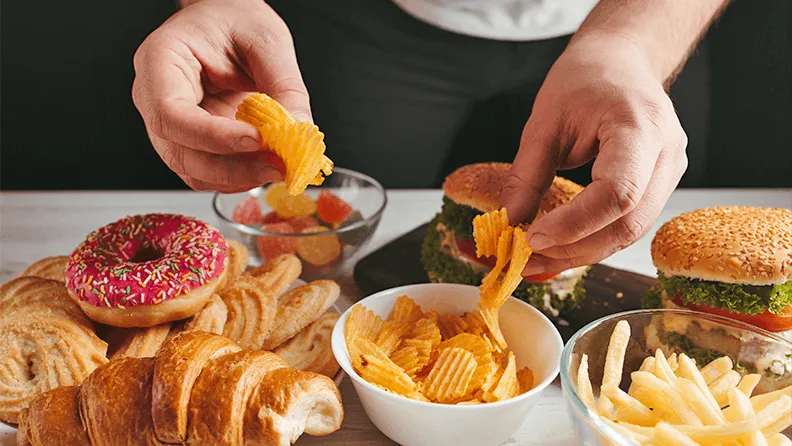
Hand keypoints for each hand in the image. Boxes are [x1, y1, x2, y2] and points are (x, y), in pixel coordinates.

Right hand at [132, 0, 309, 192]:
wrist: (229, 20)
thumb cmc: (236, 19)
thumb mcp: (267, 41)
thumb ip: (285, 86)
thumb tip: (299, 130)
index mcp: (160, 61)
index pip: (170, 113)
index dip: (212, 136)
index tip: (255, 139)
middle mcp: (156, 98)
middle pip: (179, 152)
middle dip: (231, 168)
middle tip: (276, 166)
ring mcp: (172, 125)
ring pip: (193, 170)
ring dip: (237, 178)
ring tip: (277, 167)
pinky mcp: (194, 142)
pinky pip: (209, 173)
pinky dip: (239, 177)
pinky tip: (266, 166)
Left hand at [500, 34, 687, 275]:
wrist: (621, 62)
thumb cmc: (586, 80)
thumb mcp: (545, 121)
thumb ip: (527, 174)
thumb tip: (509, 221)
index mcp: (640, 127)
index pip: (616, 193)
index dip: (574, 224)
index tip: (531, 238)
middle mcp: (666, 154)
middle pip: (628, 223)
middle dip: (575, 248)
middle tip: (527, 259)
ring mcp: (670, 172)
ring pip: (631, 232)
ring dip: (582, 252)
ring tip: (538, 259)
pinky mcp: (660, 185)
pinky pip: (629, 224)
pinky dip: (593, 240)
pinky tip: (561, 247)